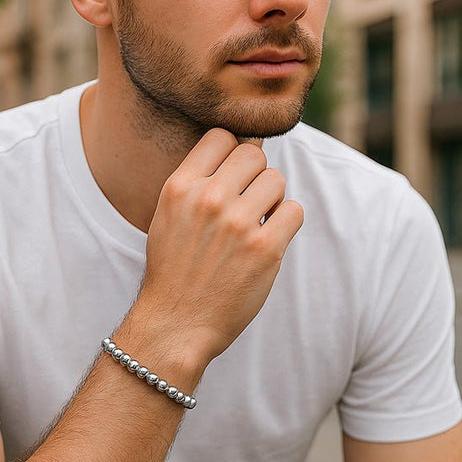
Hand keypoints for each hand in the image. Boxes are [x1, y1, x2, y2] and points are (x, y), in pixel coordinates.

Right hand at [135, 129, 303, 366]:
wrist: (176, 325)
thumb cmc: (174, 272)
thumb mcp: (167, 217)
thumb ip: (196, 182)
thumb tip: (241, 146)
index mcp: (180, 187)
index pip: (221, 136)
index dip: (232, 153)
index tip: (232, 178)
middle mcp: (208, 199)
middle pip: (254, 154)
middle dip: (254, 177)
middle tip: (246, 206)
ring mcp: (238, 224)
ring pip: (277, 180)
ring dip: (272, 201)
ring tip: (255, 227)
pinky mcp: (265, 249)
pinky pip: (294, 211)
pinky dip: (286, 224)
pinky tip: (268, 241)